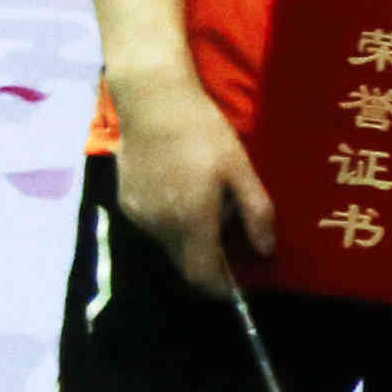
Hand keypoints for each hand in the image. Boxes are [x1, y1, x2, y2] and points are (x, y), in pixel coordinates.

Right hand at [106, 72, 271, 298]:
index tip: (237, 289)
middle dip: (209, 259)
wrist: (153, 103)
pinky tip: (185, 188)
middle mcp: (159, 226)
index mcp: (190, 221)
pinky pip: (155, 225)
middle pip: (185, 262)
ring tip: (209, 198)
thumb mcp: (240, 169)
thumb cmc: (203, 133)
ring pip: (169, 244)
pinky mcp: (126, 201)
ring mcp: (138, 214)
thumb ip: (256, 213)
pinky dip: (173, 221)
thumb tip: (265, 251)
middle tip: (231, 230)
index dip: (220, 288)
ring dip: (191, 237)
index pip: (202, 275)